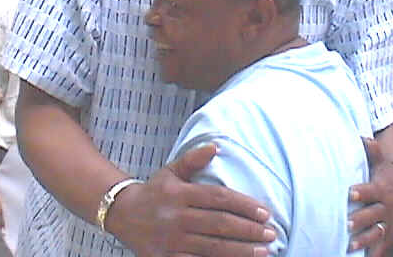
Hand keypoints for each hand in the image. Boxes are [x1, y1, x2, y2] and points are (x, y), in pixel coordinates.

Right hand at [108, 144, 274, 256]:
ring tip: (264, 253)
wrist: (121, 214)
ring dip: (240, 251)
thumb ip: (193, 159)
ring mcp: (170, 240)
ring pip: (212, 247)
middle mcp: (176, 216)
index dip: (244, 205)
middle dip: (248, 231)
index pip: (218, 198)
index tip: (266, 212)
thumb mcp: (171, 171)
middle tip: (271, 235)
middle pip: (219, 224)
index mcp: (180, 193)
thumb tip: (215, 146)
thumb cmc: (154, 191)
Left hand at [348, 138, 392, 256]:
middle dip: (360, 219)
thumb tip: (363, 136)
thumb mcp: (381, 160)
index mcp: (382, 189)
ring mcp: (387, 222)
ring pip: (376, 232)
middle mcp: (385, 207)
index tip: (349, 192)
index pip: (371, 191)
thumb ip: (371, 150)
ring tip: (349, 244)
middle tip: (346, 223)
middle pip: (373, 214)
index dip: (361, 192)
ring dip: (363, 239)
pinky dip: (373, 253)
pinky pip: (380, 245)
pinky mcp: (387, 233)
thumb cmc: (386, 173)